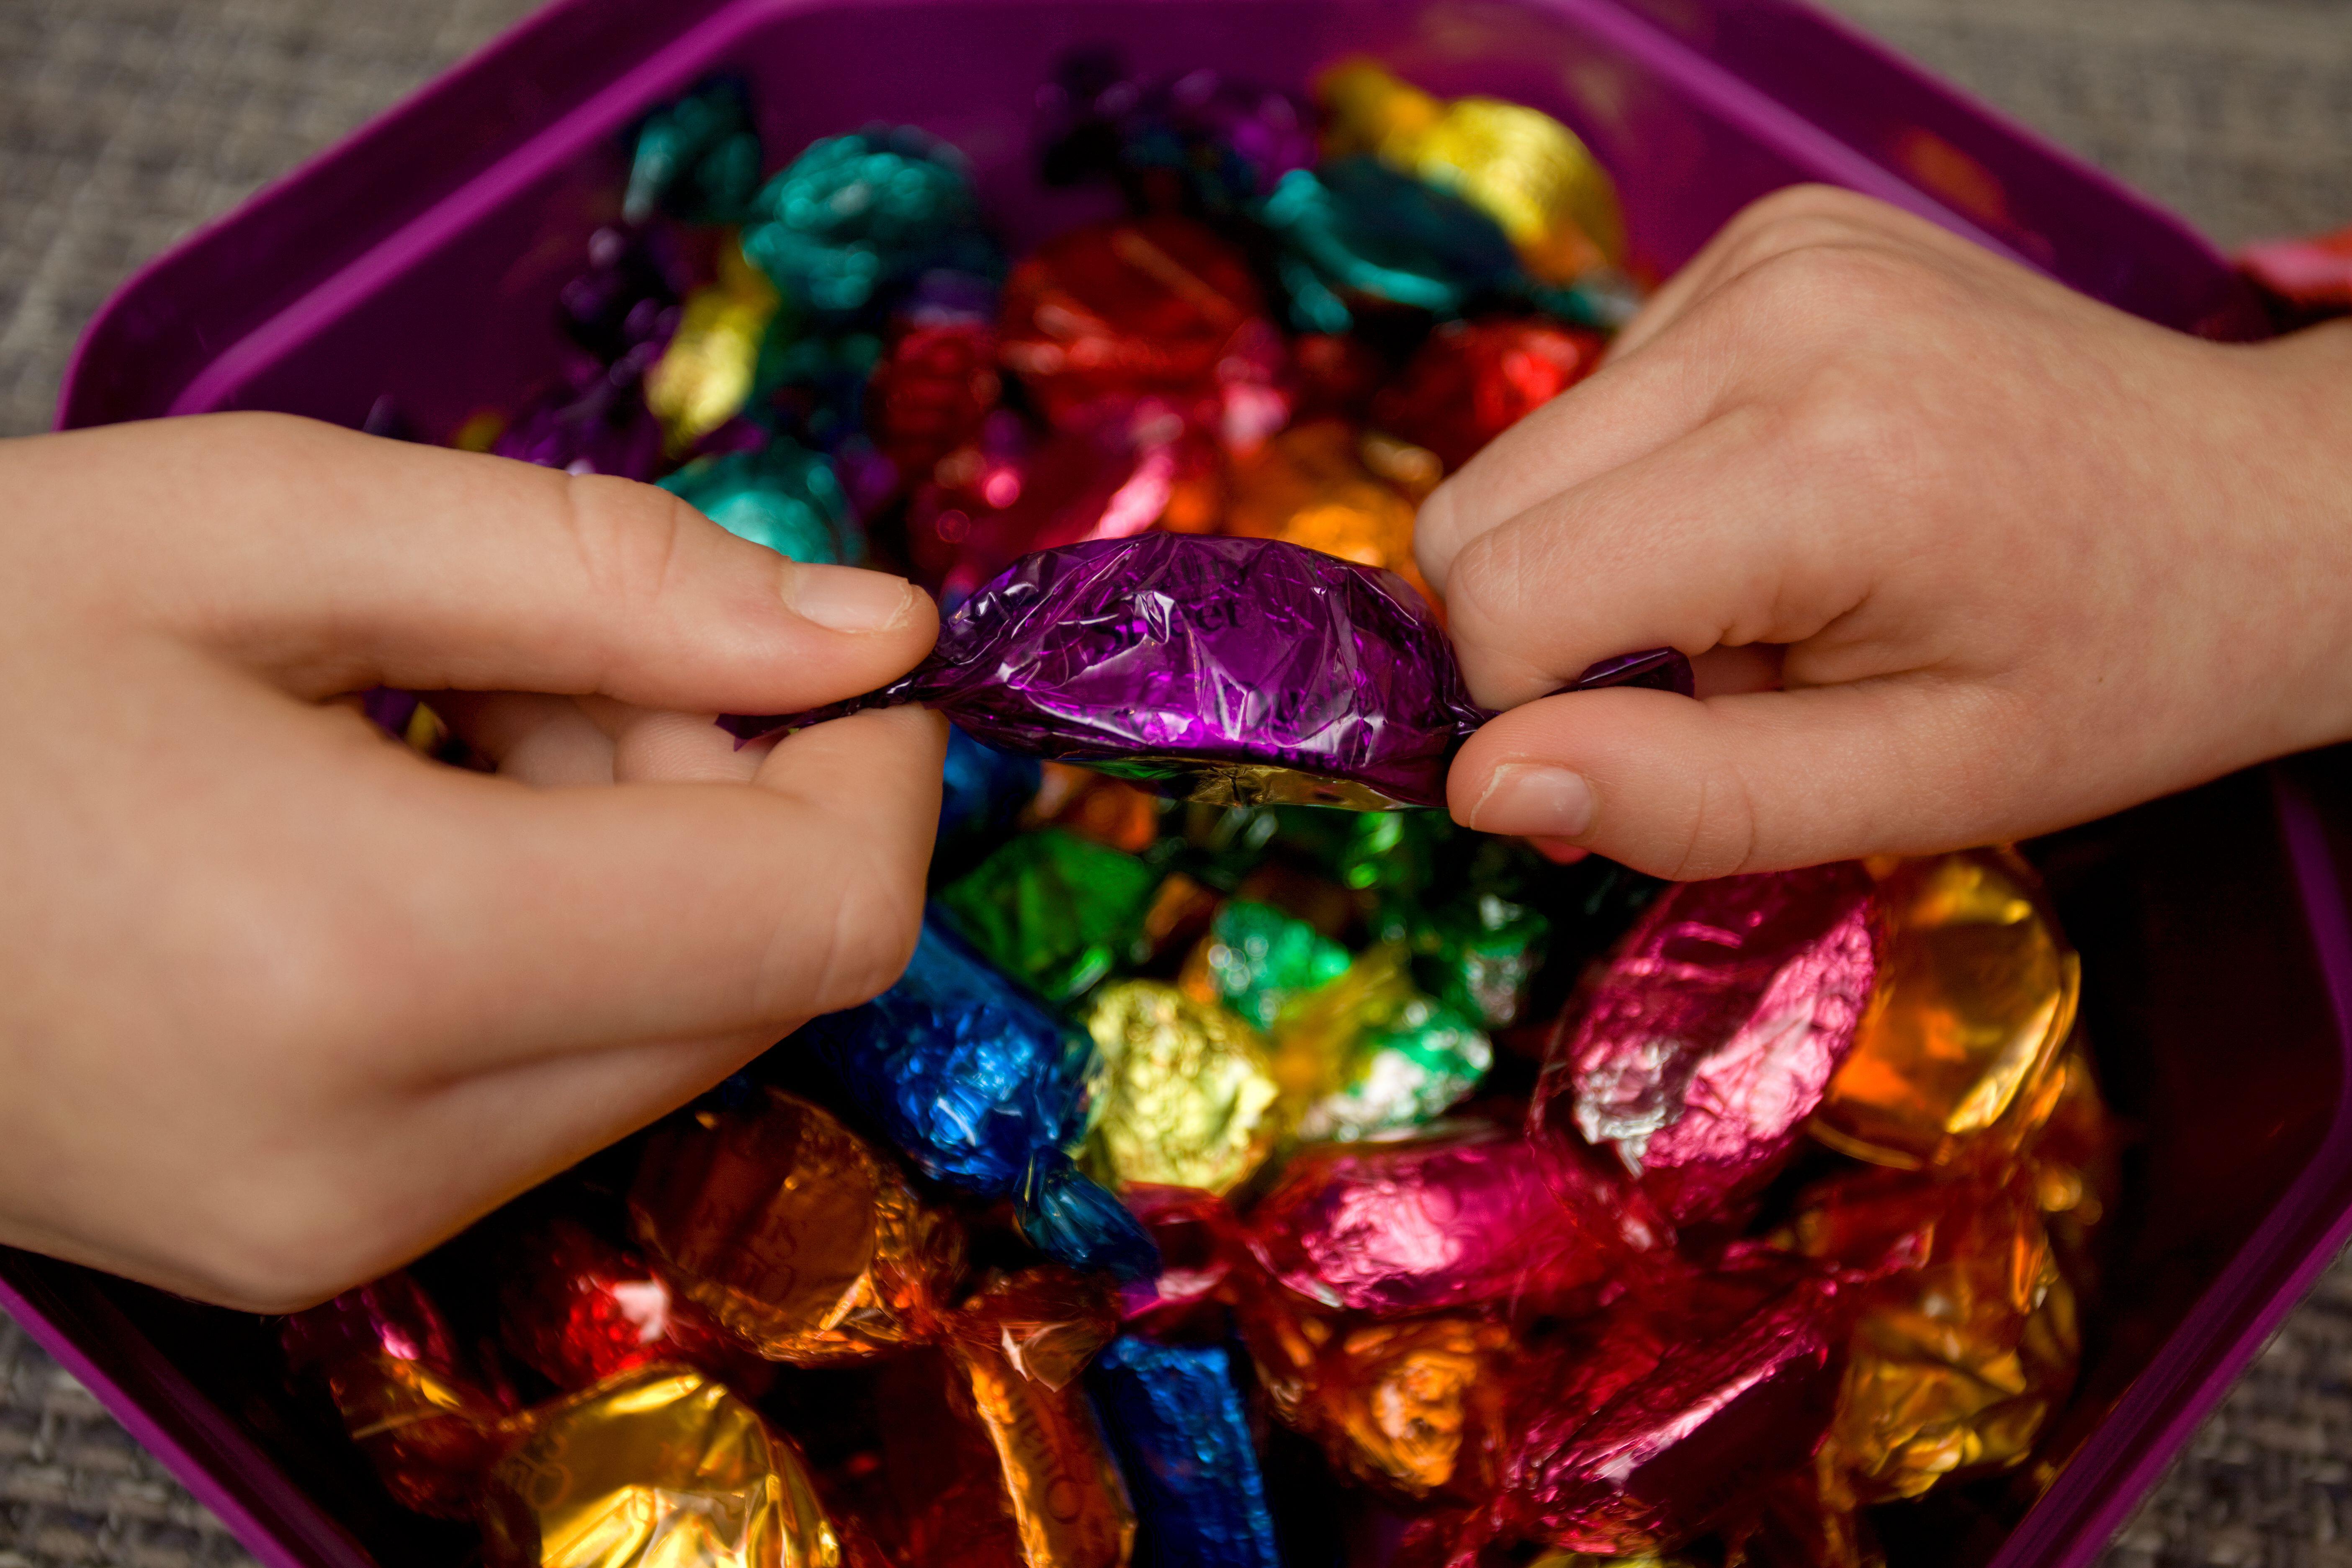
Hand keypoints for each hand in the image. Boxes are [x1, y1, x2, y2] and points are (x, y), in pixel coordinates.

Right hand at [0, 413, 944, 1310]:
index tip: (816, 645)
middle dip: (724, 791)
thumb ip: (607, 572)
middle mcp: (367, 1154)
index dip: (877, 767)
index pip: (816, 921)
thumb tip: (869, 632)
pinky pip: (551, 1080)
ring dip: (633, 855)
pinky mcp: (301, 1238)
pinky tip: (400, 821)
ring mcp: (329, 1228)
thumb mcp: (266, 522)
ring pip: (665, 1031)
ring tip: (434, 724)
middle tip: (543, 655)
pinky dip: (552, 933)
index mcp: (361, 964)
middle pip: (754, 980)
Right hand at [1418, 184, 2351, 879]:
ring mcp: (1770, 252)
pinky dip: (1659, 482)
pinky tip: (1793, 506)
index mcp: (1817, 461)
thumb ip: (1680, 800)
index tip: (1652, 760)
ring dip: (1613, 558)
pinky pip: (1607, 396)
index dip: (1537, 712)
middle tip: (1718, 687)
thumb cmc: (2110, 671)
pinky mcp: (1772, 235)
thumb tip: (1476, 786)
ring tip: (1782, 592)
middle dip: (1557, 633)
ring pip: (1528, 458)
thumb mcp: (1911, 790)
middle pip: (1479, 512)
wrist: (2269, 510)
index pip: (1507, 595)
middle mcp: (1773, 311)